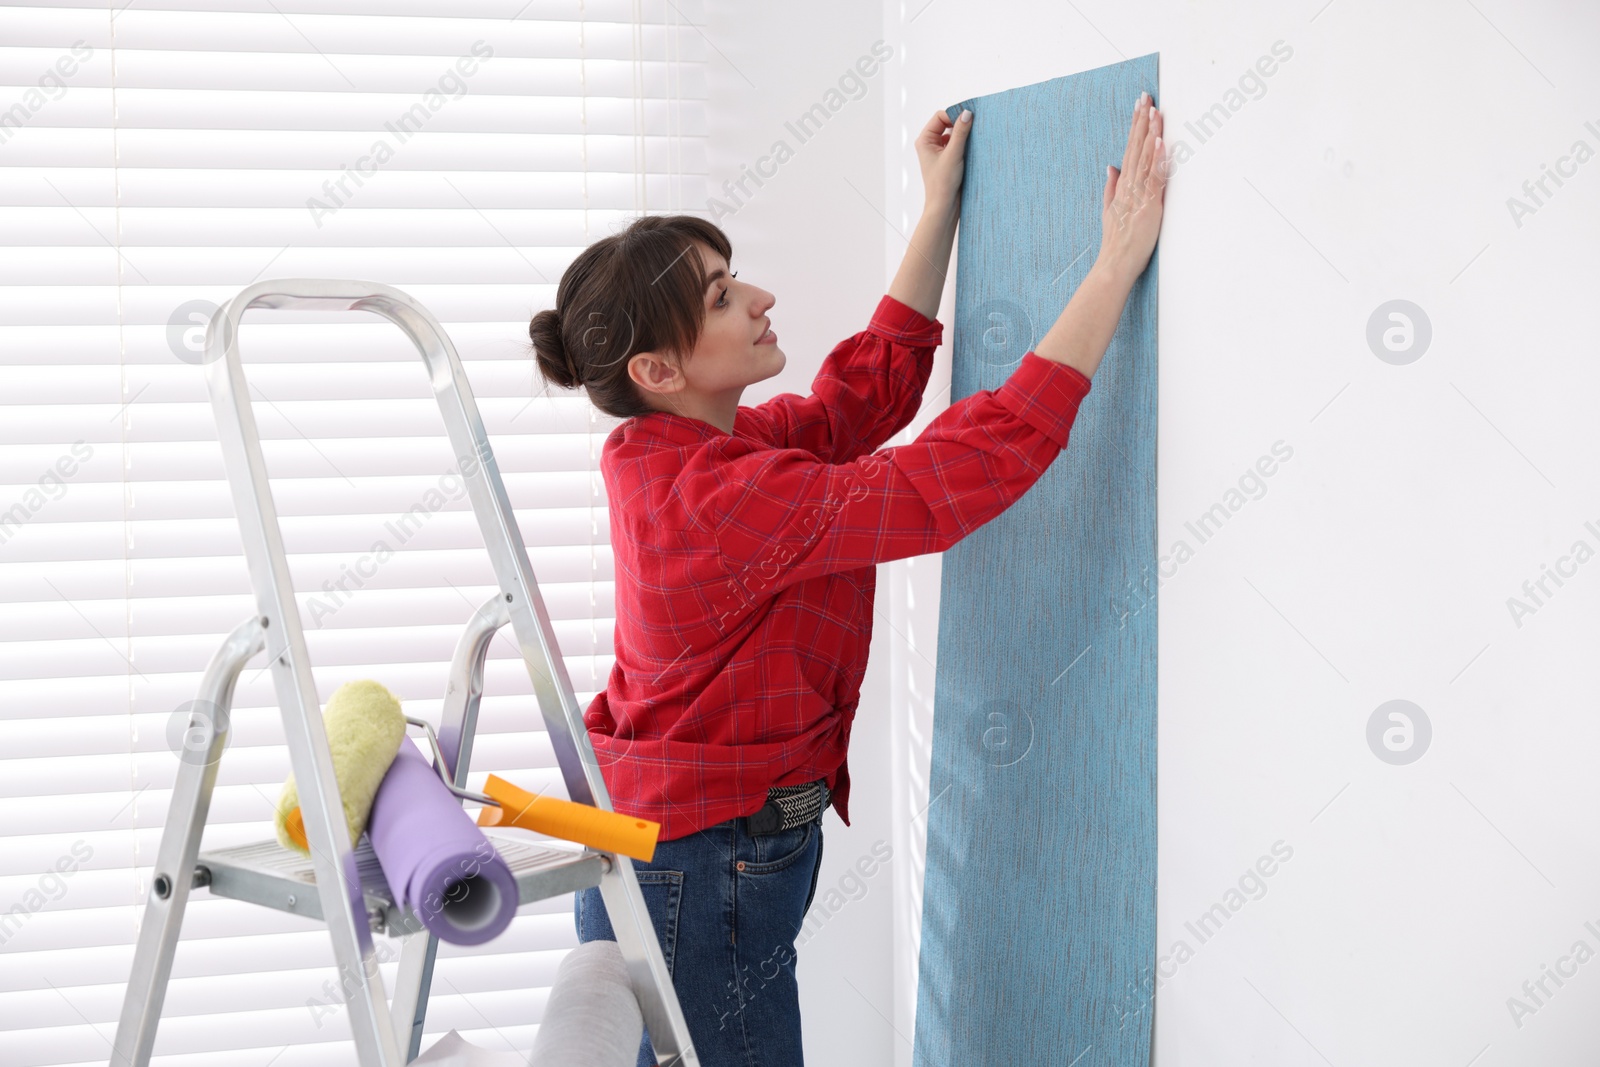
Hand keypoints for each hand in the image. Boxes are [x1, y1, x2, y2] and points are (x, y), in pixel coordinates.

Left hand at [914, 108, 972, 212]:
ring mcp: (939, 151)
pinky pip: (957, 144)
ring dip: (963, 136)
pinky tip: (972, 151)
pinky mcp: (948, 158)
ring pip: (953, 134)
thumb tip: (967, 113)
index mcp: (924, 140)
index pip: (940, 116)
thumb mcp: (953, 154)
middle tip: (972, 130)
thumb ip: (960, 132)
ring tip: (971, 144)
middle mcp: (930, 144)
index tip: (968, 121)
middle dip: (959, 126)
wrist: (945, 206)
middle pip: (946, 123)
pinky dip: (965, 144)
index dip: (954, 116)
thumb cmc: (943, 184)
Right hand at [1096, 92, 1166, 284]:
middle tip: (1146, 96)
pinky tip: (1159, 143)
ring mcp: (1138, 194)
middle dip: (1142, 121)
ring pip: (1144, 158)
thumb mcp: (1110, 211)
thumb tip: (1111, 168)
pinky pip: (1153, 179)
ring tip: (1154, 111)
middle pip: (1136, 147)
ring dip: (1150, 133)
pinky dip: (1156, 160)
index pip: (1130, 148)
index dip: (1135, 126)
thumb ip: (1111, 187)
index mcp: (1123, 185)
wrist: (1115, 263)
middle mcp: (1129, 186)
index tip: (1140, 105)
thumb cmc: (1116, 242)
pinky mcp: (1148, 205)